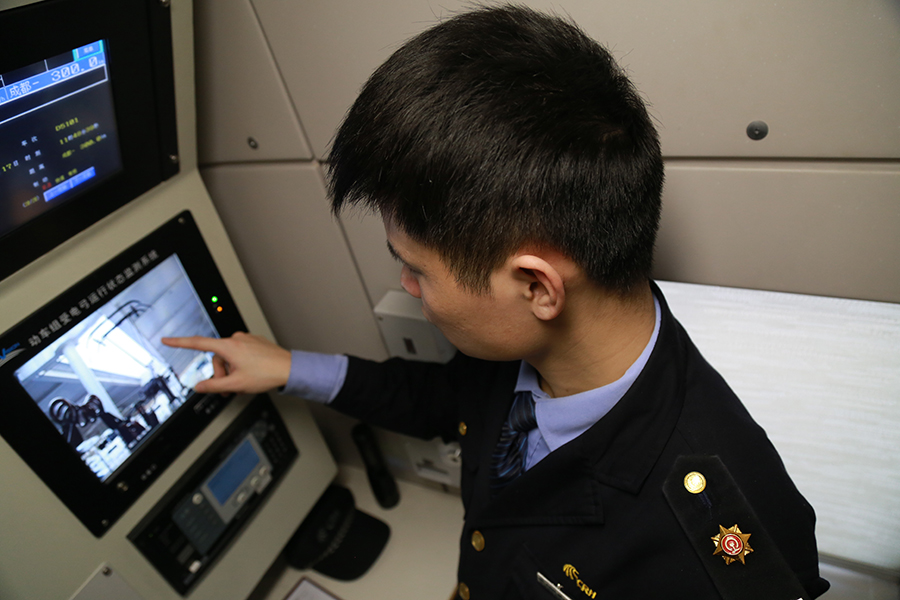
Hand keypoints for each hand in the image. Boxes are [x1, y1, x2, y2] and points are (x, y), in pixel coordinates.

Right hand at [161, 332, 290, 394]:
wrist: (289, 369)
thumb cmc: (266, 373)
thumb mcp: (235, 384)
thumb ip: (214, 386)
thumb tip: (199, 387)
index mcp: (228, 346)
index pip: (197, 343)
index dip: (179, 342)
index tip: (166, 339)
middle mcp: (236, 339)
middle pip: (217, 358)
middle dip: (221, 374)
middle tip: (230, 387)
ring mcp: (246, 340)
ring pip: (229, 358)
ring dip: (232, 371)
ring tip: (243, 383)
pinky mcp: (255, 343)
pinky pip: (240, 354)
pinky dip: (241, 366)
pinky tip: (251, 375)